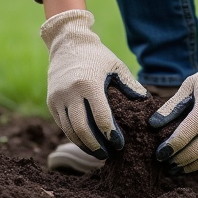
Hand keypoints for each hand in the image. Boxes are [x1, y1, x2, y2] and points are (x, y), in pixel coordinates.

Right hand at [41, 9, 147, 158]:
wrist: (67, 43)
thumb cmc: (97, 56)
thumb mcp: (116, 66)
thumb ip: (130, 85)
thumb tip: (146, 101)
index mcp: (89, 84)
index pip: (100, 117)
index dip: (110, 134)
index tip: (119, 144)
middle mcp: (70, 92)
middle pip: (82, 129)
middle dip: (95, 146)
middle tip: (107, 155)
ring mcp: (58, 98)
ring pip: (69, 130)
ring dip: (83, 144)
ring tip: (97, 152)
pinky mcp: (51, 102)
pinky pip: (62, 125)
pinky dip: (73, 136)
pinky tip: (85, 141)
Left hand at [149, 36, 197, 172]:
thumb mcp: (188, 87)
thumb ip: (170, 107)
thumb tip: (152, 124)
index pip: (182, 137)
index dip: (168, 149)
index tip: (157, 154)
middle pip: (192, 152)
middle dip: (175, 160)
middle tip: (162, 162)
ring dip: (187, 166)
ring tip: (172, 168)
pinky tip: (188, 164)